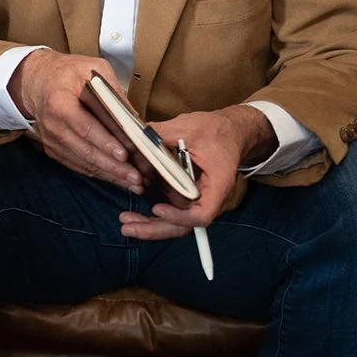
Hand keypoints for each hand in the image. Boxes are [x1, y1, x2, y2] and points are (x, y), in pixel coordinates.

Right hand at [8, 49, 142, 191]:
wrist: (36, 81)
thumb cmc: (67, 73)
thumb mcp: (92, 68)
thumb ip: (113, 92)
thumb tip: (133, 118)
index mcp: (59, 102)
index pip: (85, 127)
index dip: (105, 142)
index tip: (125, 154)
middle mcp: (52, 125)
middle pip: (85, 151)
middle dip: (113, 167)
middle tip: (137, 176)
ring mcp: (51, 140)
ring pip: (83, 163)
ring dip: (109, 175)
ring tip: (133, 182)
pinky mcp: (54, 149)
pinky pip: (78, 165)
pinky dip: (98, 174)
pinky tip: (117, 178)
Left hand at [118, 105, 273, 240]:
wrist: (230, 131)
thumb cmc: (215, 130)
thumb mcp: (189, 127)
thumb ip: (161, 133)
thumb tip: (135, 136)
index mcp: (217, 185)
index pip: (202, 214)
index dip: (179, 216)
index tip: (156, 208)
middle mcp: (210, 198)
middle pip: (185, 226)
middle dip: (155, 229)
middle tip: (127, 227)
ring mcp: (199, 200)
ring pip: (177, 223)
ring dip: (152, 225)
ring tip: (126, 222)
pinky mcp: (189, 197)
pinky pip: (174, 212)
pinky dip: (155, 215)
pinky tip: (135, 213)